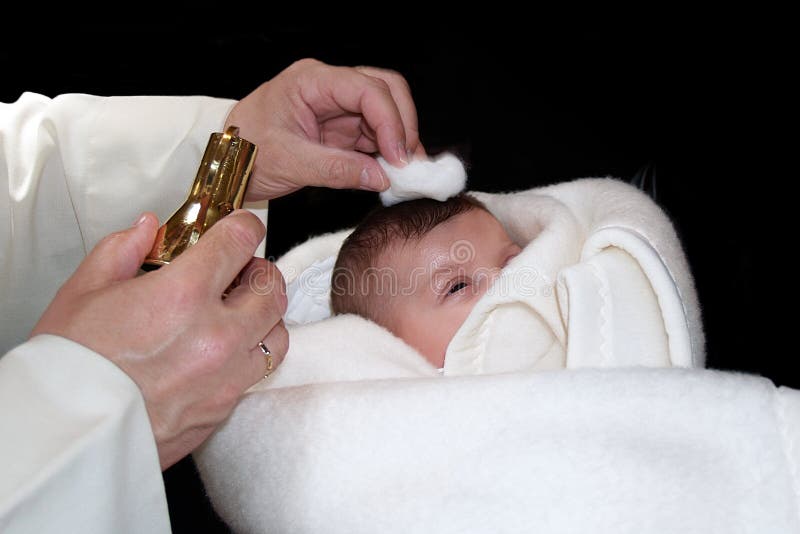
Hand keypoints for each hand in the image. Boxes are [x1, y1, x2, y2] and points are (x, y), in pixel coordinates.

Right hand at [30, 211, 287, 468]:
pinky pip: (257, 373)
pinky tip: (224, 351)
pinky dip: (249, 355)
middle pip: (271, 288)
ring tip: (240, 313)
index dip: (243, 227)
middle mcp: (215, 335)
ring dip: (265, 316)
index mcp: (183, 295)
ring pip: (278, 334)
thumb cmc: (71, 367)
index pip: (240, 242)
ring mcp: (225, 376)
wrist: (68, 436)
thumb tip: (148, 229)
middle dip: (260, 271)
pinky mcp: (223, 408)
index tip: (241, 228)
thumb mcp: (83, 291)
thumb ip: (122, 250)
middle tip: (240, 272)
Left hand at [226, 58, 425, 200]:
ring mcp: (337, 106)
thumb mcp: (290, 163)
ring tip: (403, 171)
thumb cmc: (246, 153)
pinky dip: (386, 151)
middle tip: (408, 162)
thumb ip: (338, 170)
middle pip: (385, 89)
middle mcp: (328, 86)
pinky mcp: (340, 127)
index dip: (391, 121)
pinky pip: (374, 133)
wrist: (225, 163)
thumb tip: (382, 178)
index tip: (399, 156)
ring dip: (398, 139)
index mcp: (311, 81)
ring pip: (385, 110)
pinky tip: (390, 171)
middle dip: (402, 124)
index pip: (367, 89)